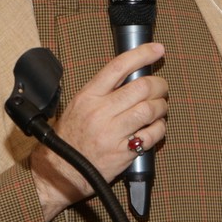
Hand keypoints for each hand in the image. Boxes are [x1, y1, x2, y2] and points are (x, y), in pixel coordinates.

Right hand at [31, 42, 166, 221]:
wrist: (59, 172)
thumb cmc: (70, 137)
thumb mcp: (78, 106)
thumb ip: (102, 92)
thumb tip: (131, 76)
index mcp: (88, 96)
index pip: (118, 66)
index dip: (142, 54)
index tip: (157, 49)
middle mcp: (100, 112)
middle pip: (141, 87)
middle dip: (159, 84)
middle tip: (161, 87)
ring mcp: (112, 133)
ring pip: (150, 110)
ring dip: (162, 106)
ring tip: (160, 107)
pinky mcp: (122, 153)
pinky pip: (151, 135)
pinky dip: (160, 128)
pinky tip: (157, 127)